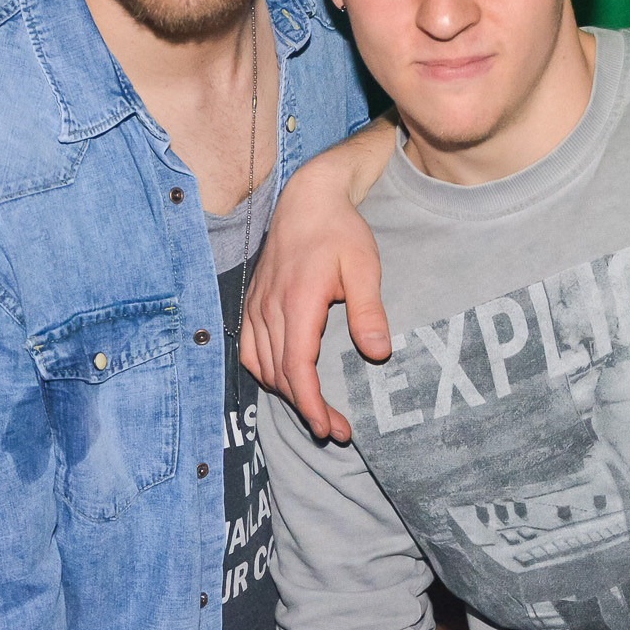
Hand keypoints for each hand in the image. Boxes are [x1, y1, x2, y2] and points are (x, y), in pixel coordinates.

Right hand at [242, 122, 395, 441]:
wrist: (307, 198)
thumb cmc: (340, 230)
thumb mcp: (365, 266)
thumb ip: (369, 310)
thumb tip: (378, 353)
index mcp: (297, 302)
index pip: (297, 368)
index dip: (311, 405)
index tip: (330, 428)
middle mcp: (270, 308)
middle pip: (280, 375)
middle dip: (306, 409)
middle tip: (337, 431)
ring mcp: (257, 306)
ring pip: (262, 366)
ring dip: (286, 393)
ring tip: (316, 411)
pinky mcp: (253, 303)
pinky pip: (251, 350)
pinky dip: (266, 373)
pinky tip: (286, 381)